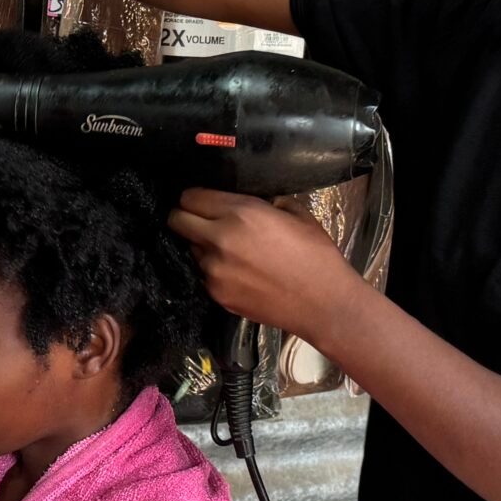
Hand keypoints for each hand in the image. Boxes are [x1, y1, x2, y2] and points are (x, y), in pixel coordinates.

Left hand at [168, 189, 365, 346]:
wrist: (323, 303)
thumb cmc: (316, 256)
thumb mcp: (296, 214)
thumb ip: (266, 203)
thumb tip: (252, 202)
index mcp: (240, 213)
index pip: (191, 197)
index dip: (194, 197)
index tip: (202, 201)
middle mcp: (220, 239)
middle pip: (176, 220)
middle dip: (185, 217)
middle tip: (202, 221)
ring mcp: (214, 270)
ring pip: (191, 249)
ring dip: (202, 246)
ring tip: (230, 253)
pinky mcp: (217, 294)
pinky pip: (204, 274)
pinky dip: (215, 271)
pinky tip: (239, 274)